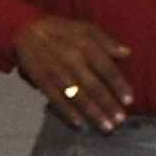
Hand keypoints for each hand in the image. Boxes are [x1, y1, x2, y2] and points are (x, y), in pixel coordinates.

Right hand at [12, 14, 133, 131]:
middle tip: (120, 121)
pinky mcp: (43, 82)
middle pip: (94, 87)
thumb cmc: (61, 30)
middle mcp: (72, 62)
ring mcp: (56, 74)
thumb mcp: (87, 28)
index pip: (107, 70)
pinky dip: (68, 113)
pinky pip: (57, 100)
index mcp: (86, 47)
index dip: (119, 86)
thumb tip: (127, 53)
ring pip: (77, 97)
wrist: (27, 31)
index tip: (129, 101)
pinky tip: (79, 124)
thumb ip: (107, 41)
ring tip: (105, 127)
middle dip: (108, 105)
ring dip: (92, 113)